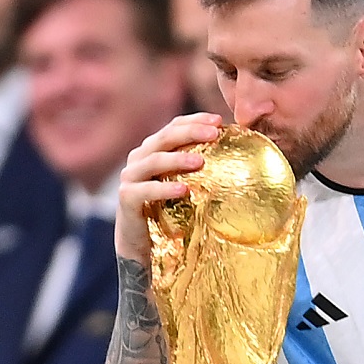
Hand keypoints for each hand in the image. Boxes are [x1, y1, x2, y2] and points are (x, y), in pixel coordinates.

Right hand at [115, 112, 223, 262]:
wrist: (141, 243)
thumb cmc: (169, 211)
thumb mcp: (186, 184)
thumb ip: (200, 168)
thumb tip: (237, 155)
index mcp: (154, 149)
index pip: (175, 126)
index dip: (195, 120)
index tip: (219, 120)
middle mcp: (140, 158)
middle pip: (165, 137)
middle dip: (190, 132)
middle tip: (214, 133)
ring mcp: (130, 177)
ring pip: (153, 160)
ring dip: (177, 159)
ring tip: (200, 161)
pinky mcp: (126, 198)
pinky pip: (144, 190)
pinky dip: (164, 189)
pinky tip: (184, 190)